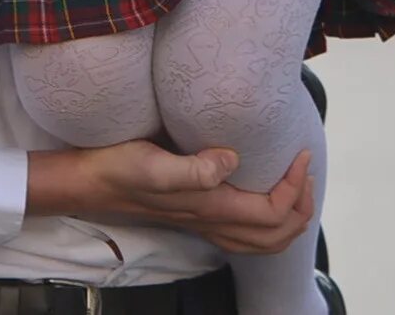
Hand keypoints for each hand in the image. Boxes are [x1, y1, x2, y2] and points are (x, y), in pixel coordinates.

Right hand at [27, 142, 315, 255]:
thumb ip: (195, 167)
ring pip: (262, 241)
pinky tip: (260, 197)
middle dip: (301, 207)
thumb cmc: (119, 166)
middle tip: (304, 171)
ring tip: (294, 186)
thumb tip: (233, 159)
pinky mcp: (195, 216)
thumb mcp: (154, 163)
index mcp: (210, 206)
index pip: (273, 211)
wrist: (90, 181)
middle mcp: (212, 220)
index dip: (296, 187)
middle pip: (276, 236)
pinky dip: (266, 224)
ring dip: (288, 219)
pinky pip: (244, 235)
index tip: (300, 153)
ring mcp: (204, 222)